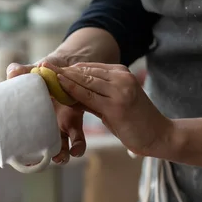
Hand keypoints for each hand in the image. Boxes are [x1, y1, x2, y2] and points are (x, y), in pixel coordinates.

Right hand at [7, 53, 85, 164]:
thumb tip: (12, 72)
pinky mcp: (75, 122)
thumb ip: (23, 72)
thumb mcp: (34, 73)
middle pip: (43, 148)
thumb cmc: (44, 74)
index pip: (25, 139)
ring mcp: (60, 126)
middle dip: (42, 157)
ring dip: (61, 157)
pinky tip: (76, 149)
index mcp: (33, 116)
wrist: (67, 70)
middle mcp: (45, 125)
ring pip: (60, 149)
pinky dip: (77, 147)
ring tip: (59, 159)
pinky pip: (77, 140)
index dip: (25, 155)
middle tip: (40, 161)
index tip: (23, 162)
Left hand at [52, 62, 173, 157]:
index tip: (49, 66)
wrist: (160, 135)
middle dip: (61, 69)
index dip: (68, 68)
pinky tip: (58, 86)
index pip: (89, 68)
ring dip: (62, 77)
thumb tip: (71, 95)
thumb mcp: (114, 104)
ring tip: (43, 73)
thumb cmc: (137, 122)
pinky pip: (88, 96)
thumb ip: (95, 97)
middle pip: (84, 72)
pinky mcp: (116, 105)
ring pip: (84, 81)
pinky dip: (71, 90)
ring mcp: (119, 90)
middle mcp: (121, 77)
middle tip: (41, 65)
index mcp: (121, 73)